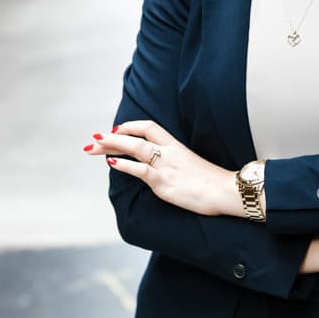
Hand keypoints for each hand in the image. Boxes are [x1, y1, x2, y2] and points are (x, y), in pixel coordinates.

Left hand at [88, 120, 235, 216]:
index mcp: (176, 145)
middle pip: (136, 135)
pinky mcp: (163, 181)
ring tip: (93, 145)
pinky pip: (140, 169)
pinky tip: (111, 163)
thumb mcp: (191, 166)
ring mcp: (165, 165)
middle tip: (94, 138)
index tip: (116, 130)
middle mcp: (169, 152)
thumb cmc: (212, 183)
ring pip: (134, 147)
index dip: (130, 126)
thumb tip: (163, 169)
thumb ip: (175, 164)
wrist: (225, 191)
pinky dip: (124, 165)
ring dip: (111, 145)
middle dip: (112, 136)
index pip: (149, 126)